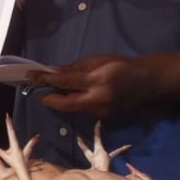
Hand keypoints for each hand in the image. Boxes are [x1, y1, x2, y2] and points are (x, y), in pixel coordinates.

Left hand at [27, 54, 155, 119]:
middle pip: (64, 104)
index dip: (45, 80)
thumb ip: (73, 68)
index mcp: (98, 80)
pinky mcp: (105, 118)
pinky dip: (76, 103)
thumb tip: (50, 72)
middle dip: (48, 99)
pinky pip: (83, 110)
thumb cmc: (121, 65)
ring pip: (73, 108)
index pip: (64, 82)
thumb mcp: (97, 60)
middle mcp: (99, 99)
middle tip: (39, 93)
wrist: (149, 81)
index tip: (30, 77)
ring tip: (57, 91)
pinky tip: (77, 95)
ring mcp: (102, 112)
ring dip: (62, 100)